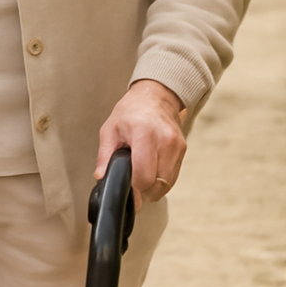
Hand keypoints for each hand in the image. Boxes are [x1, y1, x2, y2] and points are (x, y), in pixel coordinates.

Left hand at [95, 79, 185, 208]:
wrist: (155, 96)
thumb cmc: (131, 111)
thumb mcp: (110, 129)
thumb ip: (105, 156)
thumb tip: (102, 177)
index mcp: (143, 133)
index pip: (143, 175)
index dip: (133, 188)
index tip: (126, 190)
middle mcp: (164, 140)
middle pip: (156, 183)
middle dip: (142, 190)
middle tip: (131, 182)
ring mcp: (176, 146)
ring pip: (166, 184)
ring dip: (152, 187)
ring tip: (140, 175)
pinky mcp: (183, 150)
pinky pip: (173, 177)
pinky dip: (161, 181)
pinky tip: (151, 170)